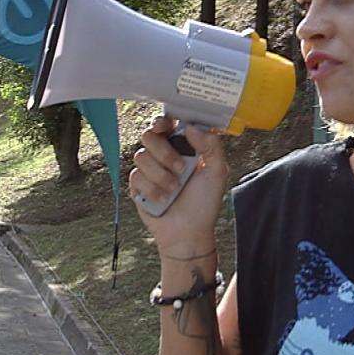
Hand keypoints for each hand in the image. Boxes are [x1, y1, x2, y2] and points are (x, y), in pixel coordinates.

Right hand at [128, 116, 228, 259]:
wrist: (188, 233)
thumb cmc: (204, 204)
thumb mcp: (218, 172)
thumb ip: (211, 144)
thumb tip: (191, 127)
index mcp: (183, 147)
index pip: (167, 124)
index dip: (163, 121)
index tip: (166, 126)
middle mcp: (164, 155)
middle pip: (149, 136)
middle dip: (164, 153)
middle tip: (181, 170)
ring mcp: (149, 170)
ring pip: (140, 156)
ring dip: (160, 175)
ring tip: (174, 190)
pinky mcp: (138, 186)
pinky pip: (135, 176)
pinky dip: (152, 189)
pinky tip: (163, 200)